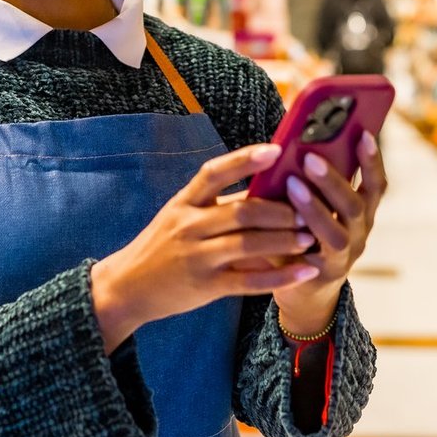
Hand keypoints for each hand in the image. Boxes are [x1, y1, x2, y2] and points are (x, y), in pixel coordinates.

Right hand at [91, 143, 322, 352]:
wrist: (127, 286)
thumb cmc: (160, 246)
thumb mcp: (178, 216)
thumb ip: (213, 204)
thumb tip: (262, 187)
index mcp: (183, 203)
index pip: (214, 172)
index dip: (245, 159)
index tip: (276, 150)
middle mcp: (189, 226)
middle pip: (242, 211)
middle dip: (280, 210)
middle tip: (307, 210)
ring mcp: (197, 257)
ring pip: (249, 244)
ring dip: (285, 240)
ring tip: (309, 238)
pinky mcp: (206, 286)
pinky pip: (249, 281)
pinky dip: (281, 276)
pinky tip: (304, 272)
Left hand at [272, 131, 387, 336]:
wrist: (302, 288)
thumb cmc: (304, 233)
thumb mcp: (313, 205)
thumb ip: (310, 181)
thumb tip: (291, 143)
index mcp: (362, 211)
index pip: (376, 184)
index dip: (371, 160)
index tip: (363, 133)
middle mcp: (359, 233)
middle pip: (355, 205)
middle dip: (333, 180)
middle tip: (310, 157)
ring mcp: (343, 256)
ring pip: (335, 232)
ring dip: (314, 207)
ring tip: (291, 184)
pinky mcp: (321, 275)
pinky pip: (312, 256)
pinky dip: (297, 237)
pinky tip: (280, 222)